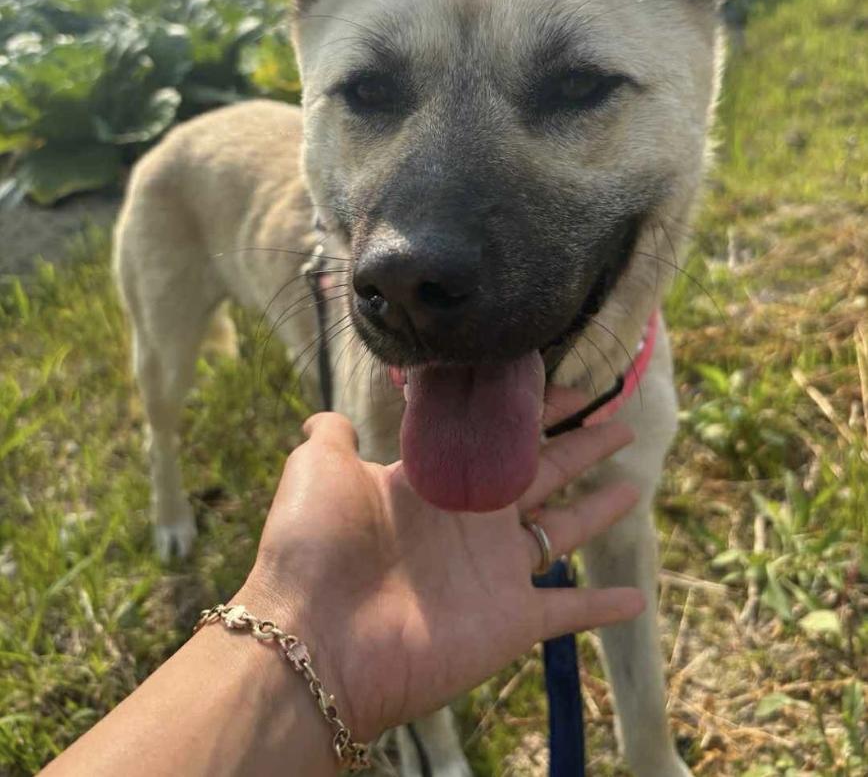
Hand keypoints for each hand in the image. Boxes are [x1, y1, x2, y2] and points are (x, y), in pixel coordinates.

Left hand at [240, 411, 643, 742]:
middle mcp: (470, 520)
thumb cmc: (313, 547)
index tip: (570, 385)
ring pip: (564, 530)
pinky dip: (603, 607)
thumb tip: (326, 415)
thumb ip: (332, 435)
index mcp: (435, 482)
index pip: (497, 436)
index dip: (534, 410)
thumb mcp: (317, 468)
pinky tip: (638, 598)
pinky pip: (569, 610)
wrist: (314, 637)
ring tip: (635, 484)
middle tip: (620, 421)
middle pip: (542, 471)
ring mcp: (494, 571)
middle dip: (582, 445)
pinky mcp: (510, 619)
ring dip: (600, 509)